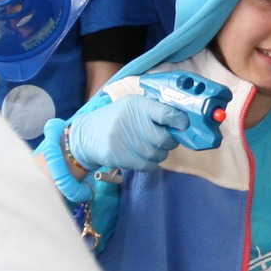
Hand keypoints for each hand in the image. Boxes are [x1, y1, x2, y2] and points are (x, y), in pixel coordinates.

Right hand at [63, 94, 193, 172]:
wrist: (86, 135)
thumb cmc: (115, 120)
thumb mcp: (131, 107)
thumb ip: (154, 111)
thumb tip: (181, 122)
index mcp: (137, 104)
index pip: (165, 112)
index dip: (179, 120)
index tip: (183, 125)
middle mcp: (130, 120)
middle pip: (164, 138)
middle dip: (170, 142)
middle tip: (166, 140)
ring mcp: (123, 138)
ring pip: (157, 154)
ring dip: (159, 154)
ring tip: (151, 148)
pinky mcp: (118, 155)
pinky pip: (147, 165)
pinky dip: (150, 164)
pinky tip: (143, 157)